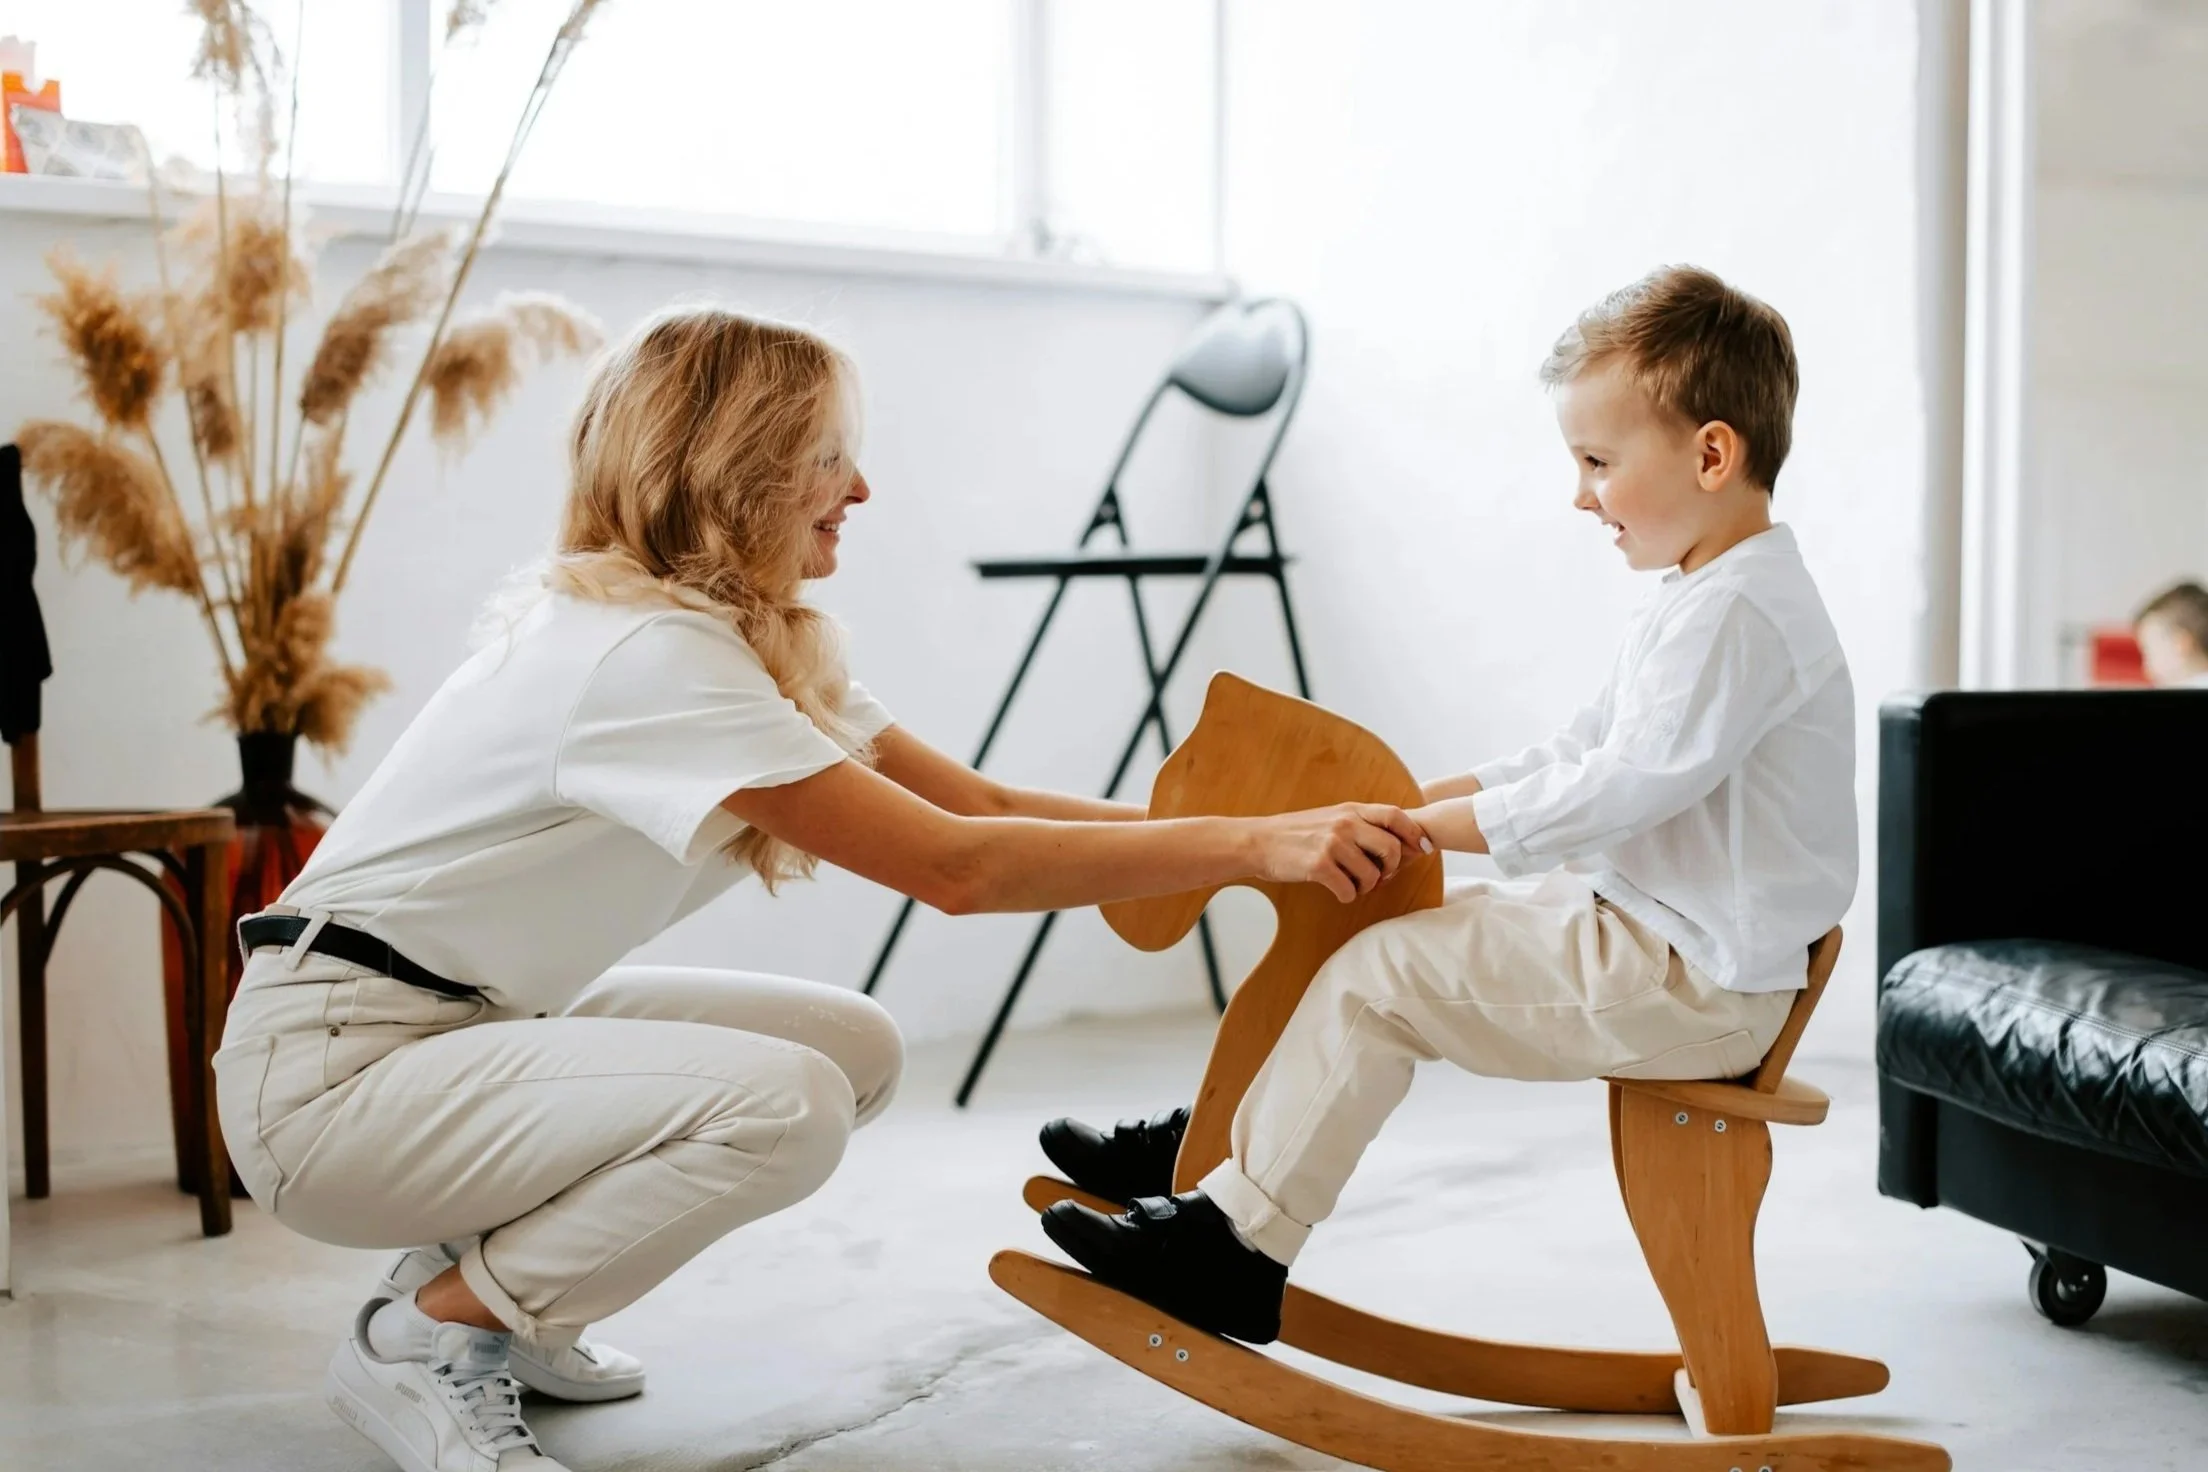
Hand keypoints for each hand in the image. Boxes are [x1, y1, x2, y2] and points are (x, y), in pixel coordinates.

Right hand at [1252, 803, 1430, 901]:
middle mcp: (1345, 824)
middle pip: (1392, 848)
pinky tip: (1336, 890)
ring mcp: (1332, 844)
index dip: (1414, 833)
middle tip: (1381, 876)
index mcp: (1351, 810)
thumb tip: (1397, 841)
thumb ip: (1360, 824)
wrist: (1258, 842)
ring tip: (1353, 884)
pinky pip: (1349, 890)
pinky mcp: (1319, 866)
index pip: (1395, 815)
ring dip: (1367, 886)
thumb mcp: (1331, 817)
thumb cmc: (1297, 833)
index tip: (1423, 848)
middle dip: (1392, 868)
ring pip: (1372, 875)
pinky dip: (1347, 895)